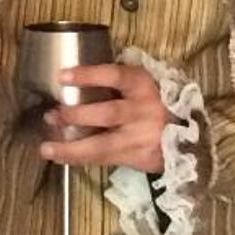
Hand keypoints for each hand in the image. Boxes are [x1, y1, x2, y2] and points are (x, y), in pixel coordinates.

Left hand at [40, 58, 168, 173]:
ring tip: (46, 148)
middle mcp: (143, 110)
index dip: (88, 75)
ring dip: (72, 147)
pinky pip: (104, 160)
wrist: (188, 138)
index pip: (115, 75)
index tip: (62, 75)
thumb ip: (117, 84)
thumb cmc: (155, 105)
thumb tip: (74, 81)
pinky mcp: (138, 158)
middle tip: (51, 115)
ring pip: (102, 145)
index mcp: (143, 85)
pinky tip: (61, 158)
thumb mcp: (142, 87)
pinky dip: (80, 159)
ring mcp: (141, 137)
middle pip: (107, 113)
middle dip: (76, 114)